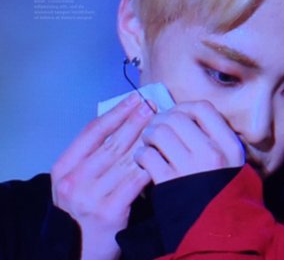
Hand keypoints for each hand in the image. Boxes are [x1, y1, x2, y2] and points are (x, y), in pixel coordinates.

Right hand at [51, 94, 153, 259]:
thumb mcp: (76, 179)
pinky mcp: (109, 211)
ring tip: (160, 124)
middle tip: (152, 104)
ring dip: (146, 139)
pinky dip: (149, 164)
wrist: (81, 251)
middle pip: (111, 142)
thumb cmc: (83, 209)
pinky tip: (160, 153)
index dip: (116, 112)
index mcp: (63, 168)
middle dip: (135, 120)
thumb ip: (92, 155)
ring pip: (125, 159)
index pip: (92, 131)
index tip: (134, 98)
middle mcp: (73, 181)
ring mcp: (90, 197)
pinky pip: (135, 181)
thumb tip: (124, 120)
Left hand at [134, 100, 244, 183]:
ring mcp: (190, 168)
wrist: (219, 233)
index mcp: (229, 144)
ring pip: (159, 133)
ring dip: (149, 135)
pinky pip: (147, 156)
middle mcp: (211, 152)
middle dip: (161, 120)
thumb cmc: (224, 194)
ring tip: (148, 142)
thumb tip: (187, 116)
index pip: (203, 108)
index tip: (177, 115)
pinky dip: (141, 155)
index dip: (184, 107)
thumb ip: (216, 139)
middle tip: (156, 128)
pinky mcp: (169, 184)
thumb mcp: (233, 163)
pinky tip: (143, 160)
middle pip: (176, 117)